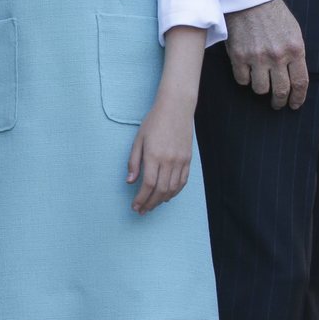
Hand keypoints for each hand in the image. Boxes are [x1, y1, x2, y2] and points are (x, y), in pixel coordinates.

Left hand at [127, 93, 193, 214]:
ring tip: (152, 205)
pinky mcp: (188, 159)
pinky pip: (182, 181)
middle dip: (150, 203)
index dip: (141, 198)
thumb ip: (134, 162)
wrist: (176, 108)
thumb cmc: (154, 122)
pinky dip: (175, 192)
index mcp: (153, 155)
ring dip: (162, 200)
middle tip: (142, 211)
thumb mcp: (138, 139)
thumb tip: (130, 181)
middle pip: (160, 190)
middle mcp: (168, 160)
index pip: (148, 184)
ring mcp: (180, 161)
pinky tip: (167, 196)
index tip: (135, 206)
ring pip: (173, 188)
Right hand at [225, 0, 307, 109]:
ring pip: (260, 89)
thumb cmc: (274, 15)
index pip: (300, 83)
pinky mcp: (238, 56)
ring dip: (261, 89)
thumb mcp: (294, 32)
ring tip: (260, 83)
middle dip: (280, 101)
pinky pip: (242, 80)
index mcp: (295, 49)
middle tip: (277, 103)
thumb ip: (296, 54)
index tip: (294, 105)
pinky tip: (247, 72)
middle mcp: (277, 56)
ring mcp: (257, 57)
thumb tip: (295, 78)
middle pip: (281, 91)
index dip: (298, 98)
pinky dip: (245, 79)